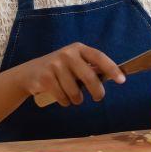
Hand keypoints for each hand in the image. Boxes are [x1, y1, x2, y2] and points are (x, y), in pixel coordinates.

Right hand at [8, 42, 122, 106]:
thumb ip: (89, 68)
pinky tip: (62, 98)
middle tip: (98, 97)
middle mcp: (67, 54)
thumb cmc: (59, 70)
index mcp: (78, 49)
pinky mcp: (45, 78)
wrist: (29, 73)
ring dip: (77, 100)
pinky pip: (63, 97)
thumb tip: (113, 77)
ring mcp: (55, 65)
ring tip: (73, 98)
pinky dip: (65, 102)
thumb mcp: (74, 63)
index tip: (122, 81)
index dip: (112, 68)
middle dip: (97, 92)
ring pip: (75, 92)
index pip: (99, 57)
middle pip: (89, 77)